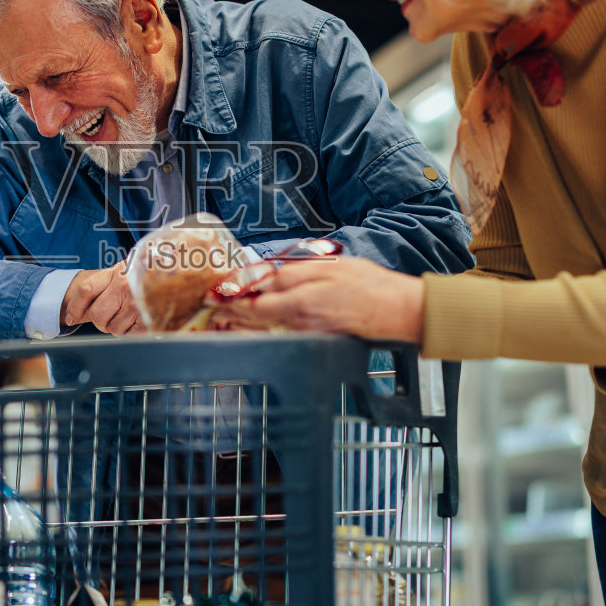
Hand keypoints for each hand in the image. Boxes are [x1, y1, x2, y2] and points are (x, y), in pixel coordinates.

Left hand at [62, 262, 143, 334]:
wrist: (180, 273)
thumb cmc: (150, 274)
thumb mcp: (126, 268)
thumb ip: (102, 283)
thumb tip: (73, 315)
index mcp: (117, 273)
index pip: (86, 290)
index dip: (75, 307)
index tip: (71, 318)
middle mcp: (125, 288)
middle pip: (97, 315)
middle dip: (100, 320)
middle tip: (110, 315)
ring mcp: (137, 305)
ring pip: (112, 328)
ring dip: (118, 326)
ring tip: (131, 314)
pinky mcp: (148, 320)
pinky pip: (128, 334)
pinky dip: (131, 331)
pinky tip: (140, 319)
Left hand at [208, 256, 424, 342]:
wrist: (396, 311)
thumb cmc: (368, 284)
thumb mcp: (329, 267)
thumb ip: (293, 273)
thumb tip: (264, 275)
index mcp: (301, 299)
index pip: (254, 300)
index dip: (230, 297)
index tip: (212, 292)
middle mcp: (299, 320)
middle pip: (254, 318)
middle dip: (228, 312)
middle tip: (208, 305)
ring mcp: (306, 332)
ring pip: (265, 329)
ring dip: (240, 324)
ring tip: (220, 320)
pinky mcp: (315, 338)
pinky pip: (280, 335)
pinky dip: (261, 332)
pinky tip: (250, 329)